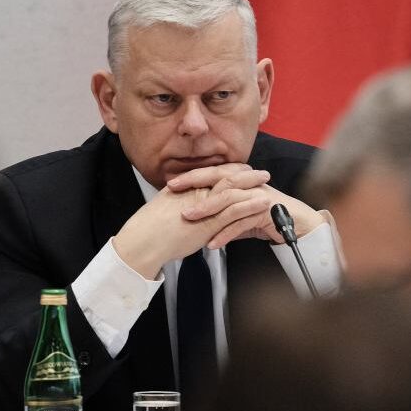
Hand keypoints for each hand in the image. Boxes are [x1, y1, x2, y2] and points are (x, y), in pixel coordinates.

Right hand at [113, 168, 270, 277]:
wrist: (143, 241)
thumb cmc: (150, 231)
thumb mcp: (166, 211)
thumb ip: (179, 205)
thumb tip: (184, 207)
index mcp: (186, 189)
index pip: (212, 174)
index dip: (230, 171)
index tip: (242, 169)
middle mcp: (196, 193)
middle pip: (226, 176)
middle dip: (245, 173)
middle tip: (260, 172)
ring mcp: (204, 207)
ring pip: (233, 188)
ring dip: (253, 184)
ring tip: (267, 182)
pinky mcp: (208, 222)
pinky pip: (234, 210)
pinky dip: (251, 204)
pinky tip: (263, 203)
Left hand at [169, 166, 325, 247]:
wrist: (300, 226)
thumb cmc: (270, 219)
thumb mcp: (242, 215)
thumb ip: (224, 215)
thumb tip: (203, 223)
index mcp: (243, 181)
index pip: (214, 173)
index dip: (192, 176)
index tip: (171, 183)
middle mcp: (250, 184)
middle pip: (219, 178)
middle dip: (194, 183)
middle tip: (172, 190)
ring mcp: (258, 197)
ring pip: (229, 198)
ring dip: (207, 209)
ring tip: (187, 218)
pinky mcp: (267, 212)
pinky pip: (242, 222)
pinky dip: (226, 233)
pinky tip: (212, 244)